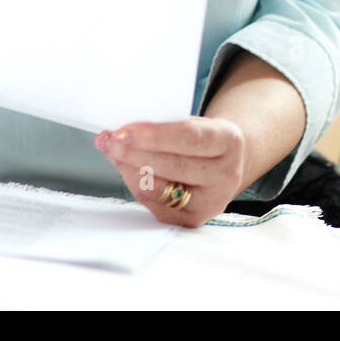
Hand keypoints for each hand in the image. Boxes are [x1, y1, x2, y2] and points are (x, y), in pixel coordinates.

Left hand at [94, 116, 247, 227]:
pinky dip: (135, 183)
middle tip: (110, 140)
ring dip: (128, 167)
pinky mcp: (193, 219)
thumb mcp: (198, 121)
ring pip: (160, 187)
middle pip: (173, 166)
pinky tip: (124, 168)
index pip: (189, 138)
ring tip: (110, 150)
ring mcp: (211, 202)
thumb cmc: (202, 136)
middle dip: (134, 152)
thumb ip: (169, 124)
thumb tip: (125, 129)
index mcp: (229, 141)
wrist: (224, 161)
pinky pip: (155, 203)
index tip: (124, 130)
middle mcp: (226, 175)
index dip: (154, 136)